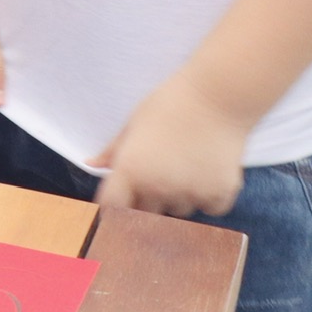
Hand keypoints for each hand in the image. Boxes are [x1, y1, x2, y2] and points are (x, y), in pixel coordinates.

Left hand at [95, 78, 249, 217]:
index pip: (112, 206)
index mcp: (131, 170)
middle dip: (147, 201)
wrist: (218, 96)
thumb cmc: (170, 103)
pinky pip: (209, 208)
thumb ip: (114, 150)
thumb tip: (92, 164)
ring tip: (186, 165)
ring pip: (179, 210)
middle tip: (159, 174)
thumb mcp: (133, 123)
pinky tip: (208, 171)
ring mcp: (190, 193)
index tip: (122, 200)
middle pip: (146, 214)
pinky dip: (209, 197)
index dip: (115, 205)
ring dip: (179, 198)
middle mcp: (158, 187)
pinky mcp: (220, 194)